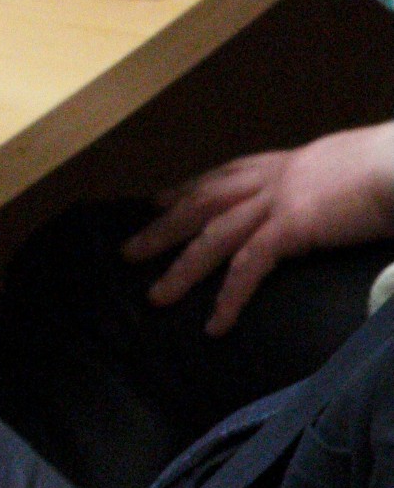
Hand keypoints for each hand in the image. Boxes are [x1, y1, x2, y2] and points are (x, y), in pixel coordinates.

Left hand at [124, 121, 393, 334]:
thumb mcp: (356, 169)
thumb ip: (331, 186)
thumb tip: (333, 200)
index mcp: (292, 163)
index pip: (228, 174)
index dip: (191, 187)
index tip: (161, 200)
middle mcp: (276, 177)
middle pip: (204, 202)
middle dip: (165, 227)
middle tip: (131, 250)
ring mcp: (280, 200)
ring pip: (213, 237)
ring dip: (181, 269)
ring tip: (156, 297)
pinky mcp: (291, 226)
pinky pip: (248, 267)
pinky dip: (229, 297)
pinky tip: (216, 324)